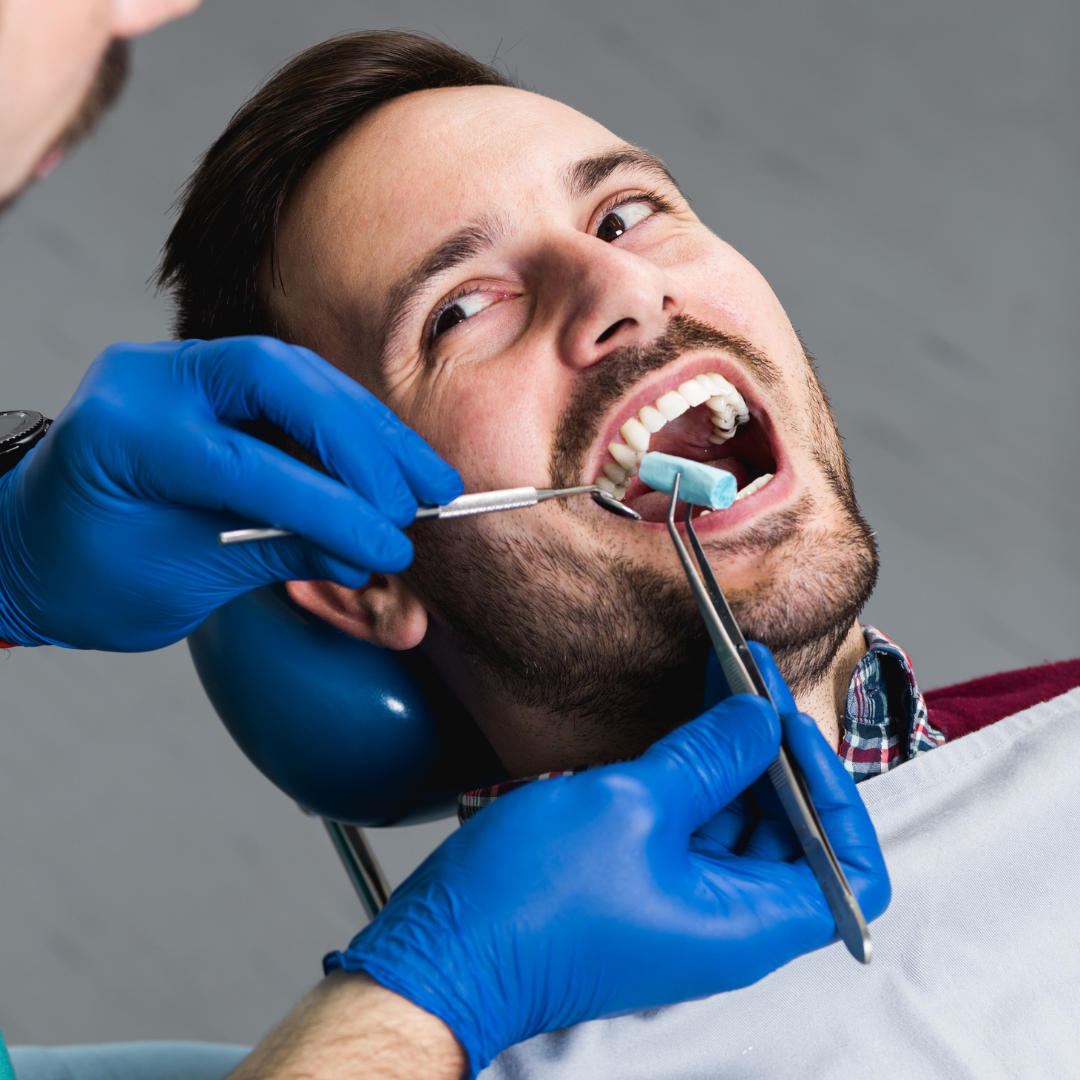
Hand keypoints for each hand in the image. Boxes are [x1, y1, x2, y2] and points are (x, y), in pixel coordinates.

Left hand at [0, 337, 460, 649]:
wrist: (37, 551)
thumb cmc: (88, 576)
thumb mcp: (181, 581)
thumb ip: (277, 554)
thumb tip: (366, 555)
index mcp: (122, 434)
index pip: (246, 463)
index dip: (331, 507)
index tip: (387, 545)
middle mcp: (150, 380)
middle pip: (282, 382)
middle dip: (361, 444)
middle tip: (417, 500)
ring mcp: (180, 369)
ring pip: (300, 375)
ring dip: (371, 430)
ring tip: (428, 481)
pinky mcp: (211, 378)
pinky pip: (296, 388)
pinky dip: (350, 426)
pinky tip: (391, 460)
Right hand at [326, 648, 889, 1077]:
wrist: (446, 952)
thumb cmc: (530, 904)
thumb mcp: (631, 806)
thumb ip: (708, 757)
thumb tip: (758, 719)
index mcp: (745, 922)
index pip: (850, 872)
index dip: (838, 794)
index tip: (791, 729)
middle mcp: (725, 922)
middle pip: (795, 837)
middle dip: (780, 755)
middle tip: (755, 684)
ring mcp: (683, 904)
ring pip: (741, 826)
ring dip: (735, 757)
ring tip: (723, 687)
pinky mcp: (644, 885)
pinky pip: (693, 828)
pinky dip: (696, 776)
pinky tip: (682, 726)